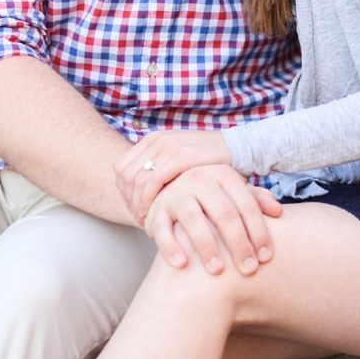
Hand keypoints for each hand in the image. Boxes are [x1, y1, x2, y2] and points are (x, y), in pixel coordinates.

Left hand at [116, 129, 233, 224]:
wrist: (238, 148)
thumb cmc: (207, 162)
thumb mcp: (177, 160)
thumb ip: (158, 170)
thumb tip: (133, 194)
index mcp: (153, 139)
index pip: (121, 168)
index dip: (123, 192)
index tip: (134, 209)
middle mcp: (158, 140)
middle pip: (126, 176)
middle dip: (128, 201)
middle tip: (138, 218)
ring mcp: (169, 145)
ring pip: (137, 180)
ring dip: (137, 204)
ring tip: (145, 220)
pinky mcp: (182, 155)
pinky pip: (154, 181)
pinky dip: (148, 200)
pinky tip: (152, 213)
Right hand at [143, 165, 282, 275]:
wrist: (168, 191)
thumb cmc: (211, 197)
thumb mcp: (232, 193)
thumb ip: (256, 200)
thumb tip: (279, 213)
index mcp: (224, 175)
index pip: (247, 204)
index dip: (259, 231)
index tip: (266, 257)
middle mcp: (200, 180)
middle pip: (224, 214)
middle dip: (238, 244)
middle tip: (248, 270)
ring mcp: (177, 194)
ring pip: (194, 221)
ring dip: (206, 247)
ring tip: (218, 271)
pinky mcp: (157, 211)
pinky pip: (163, 230)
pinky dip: (171, 247)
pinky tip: (182, 265)